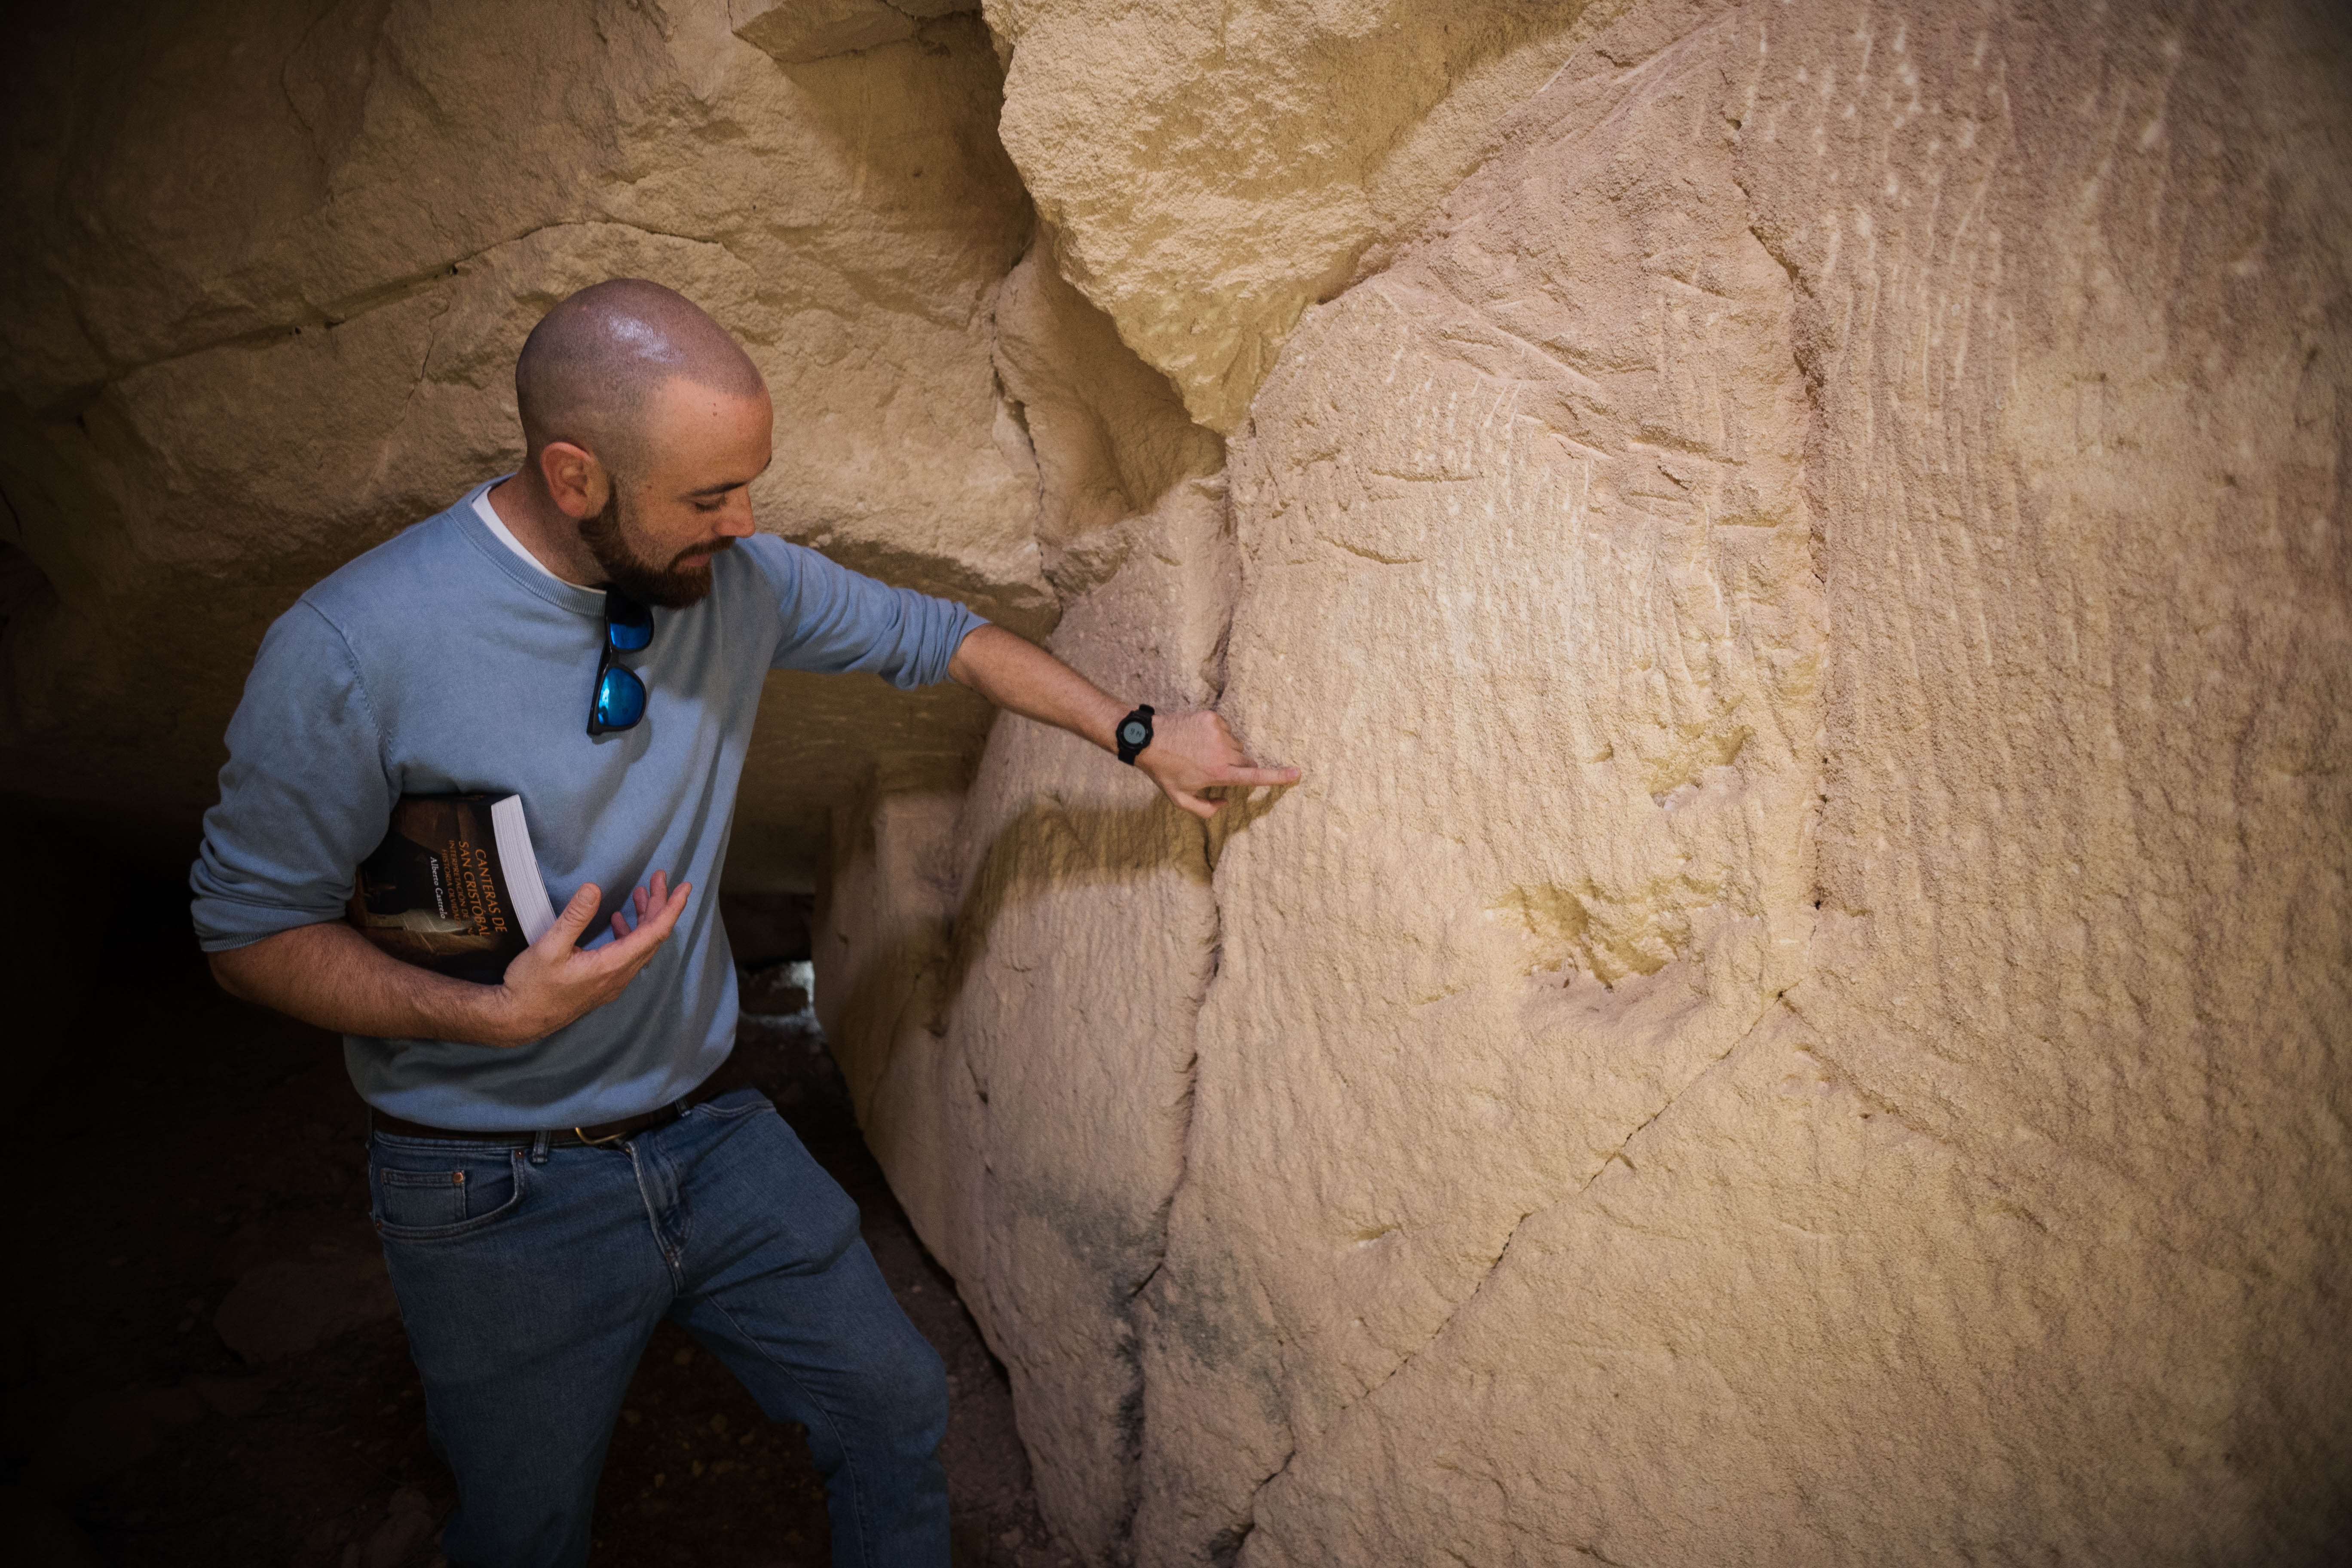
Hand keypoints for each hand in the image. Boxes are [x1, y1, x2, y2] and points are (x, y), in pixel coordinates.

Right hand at [490, 871, 689, 1045]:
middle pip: (652, 937)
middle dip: (658, 905)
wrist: (517, 1020)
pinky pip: (627, 956)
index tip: (685, 887)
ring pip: (640, 946)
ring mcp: (611, 982)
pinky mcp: (602, 984)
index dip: (671, 908)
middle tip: (658, 878)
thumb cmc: (531, 986)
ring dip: (644, 918)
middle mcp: (619, 976)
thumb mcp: (549, 947)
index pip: (655, 933)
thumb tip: (594, 888)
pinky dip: (629, 934)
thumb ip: (574, 917)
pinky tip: (617, 920)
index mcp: (612, 965)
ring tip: (641, 893)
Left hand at [1136, 710, 1300, 820]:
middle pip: (1247, 760)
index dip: (1278, 777)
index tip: (1297, 773)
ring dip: (1227, 751)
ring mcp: (1218, 731)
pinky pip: (1227, 730)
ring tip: (1201, 753)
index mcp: (1219, 772)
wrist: (1146, 739)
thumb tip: (1226, 801)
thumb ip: (1206, 810)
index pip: (1255, 775)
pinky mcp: (1213, 717)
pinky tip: (1199, 740)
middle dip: (1238, 767)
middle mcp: (1223, 750)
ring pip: (1237, 745)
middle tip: (1215, 770)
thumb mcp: (1180, 800)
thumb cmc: (1164, 771)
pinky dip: (1218, 736)